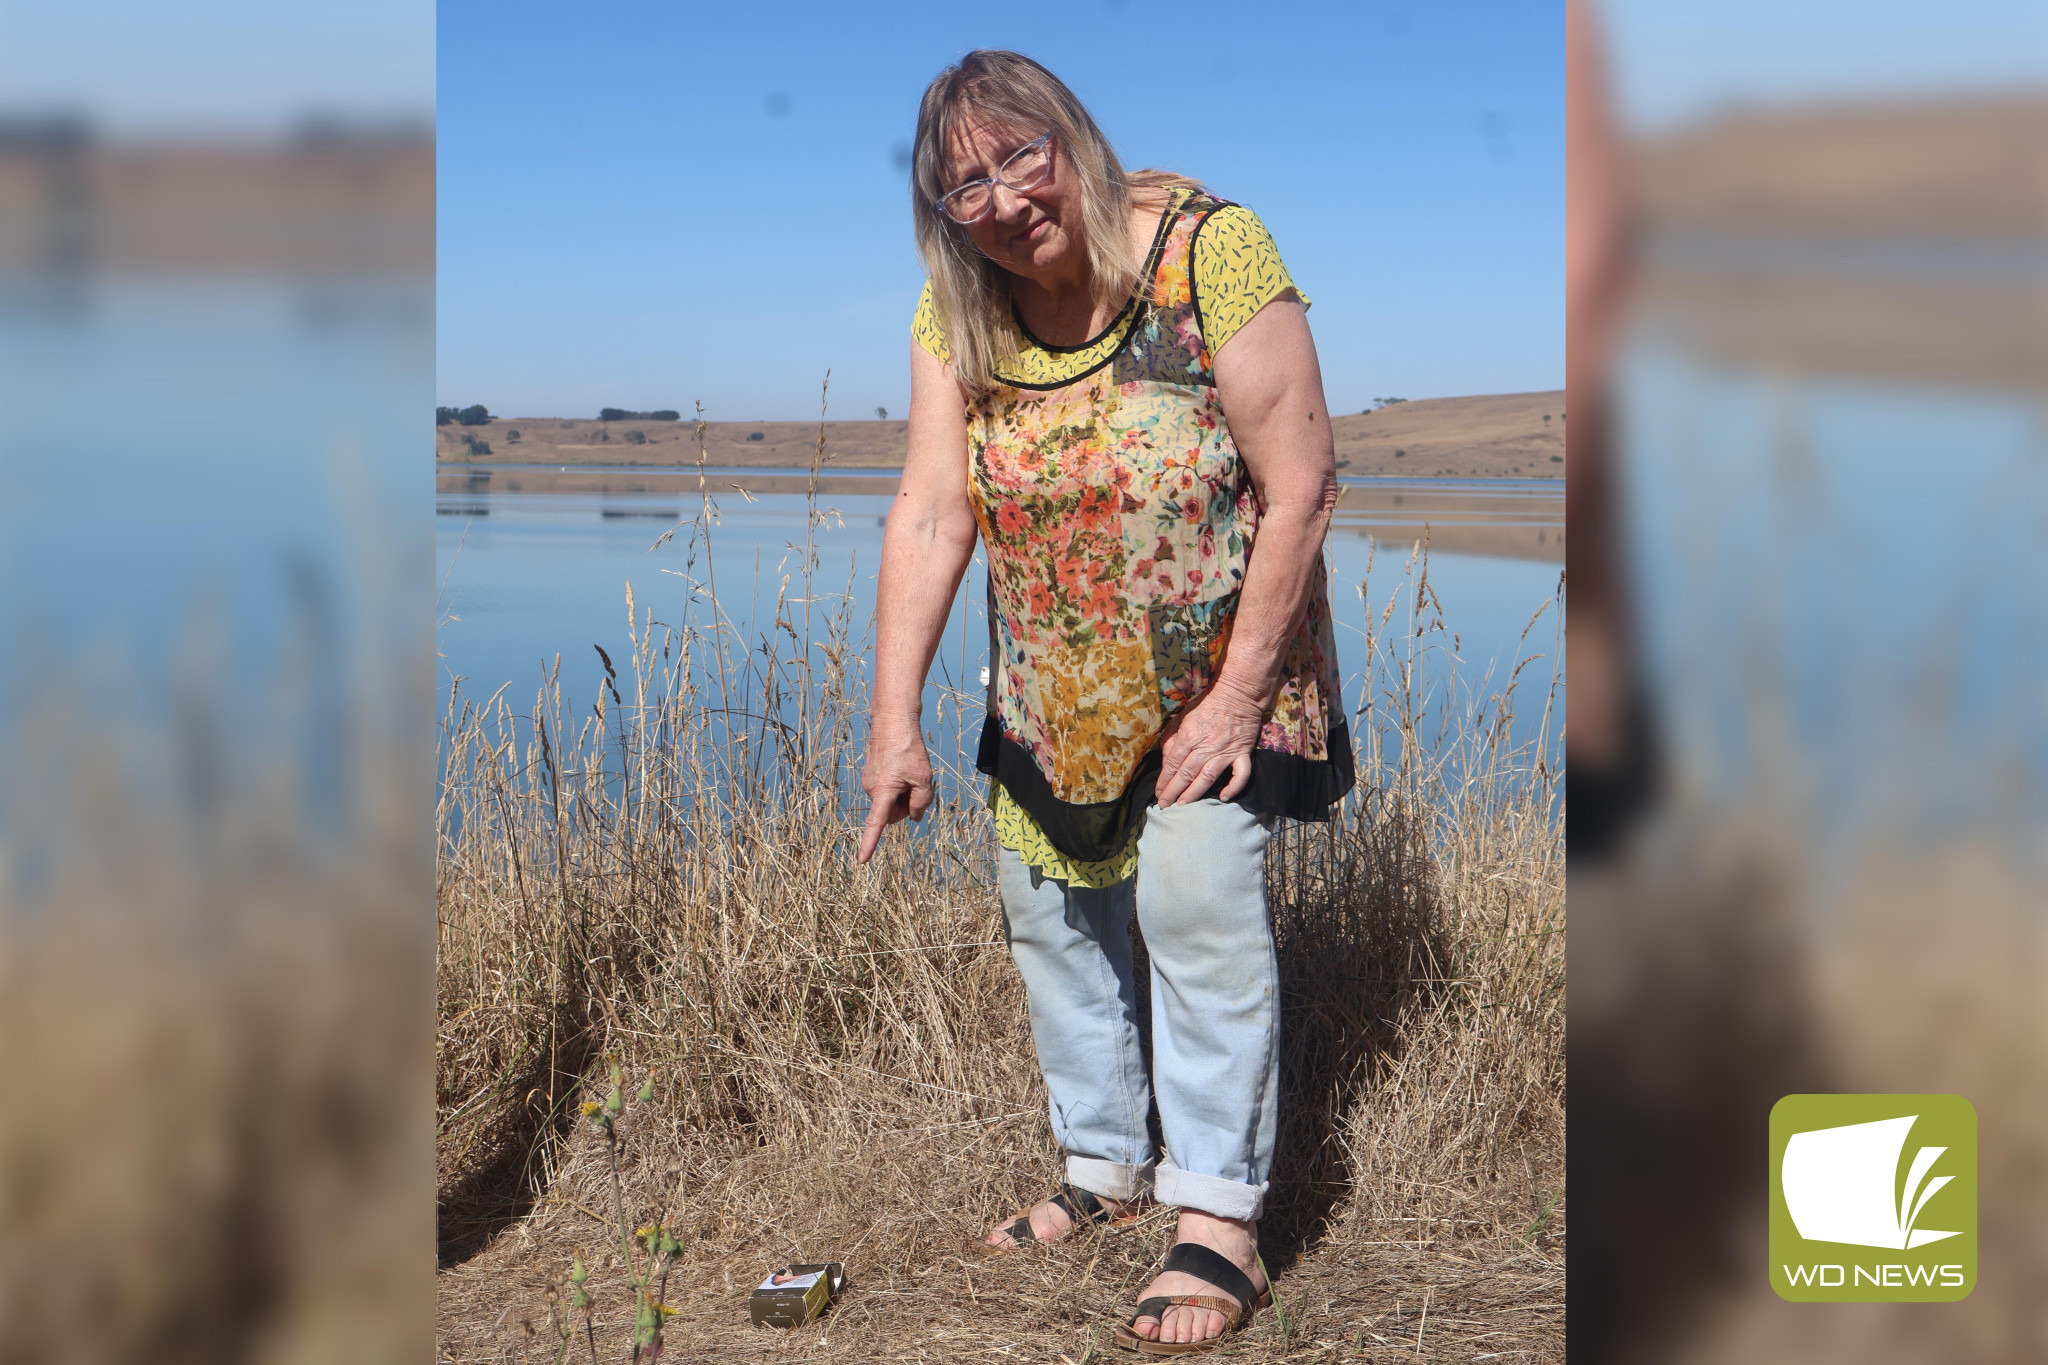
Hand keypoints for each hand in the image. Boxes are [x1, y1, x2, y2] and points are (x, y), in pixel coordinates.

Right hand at [857, 722, 933, 862]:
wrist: (893, 721)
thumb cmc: (908, 748)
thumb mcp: (924, 778)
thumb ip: (921, 803)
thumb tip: (914, 816)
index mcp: (882, 791)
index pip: (876, 823)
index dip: (870, 843)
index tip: (862, 860)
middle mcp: (871, 789)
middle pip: (891, 814)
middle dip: (905, 806)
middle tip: (916, 785)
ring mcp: (869, 782)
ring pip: (890, 802)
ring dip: (902, 794)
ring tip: (909, 772)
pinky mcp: (871, 775)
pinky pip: (887, 790)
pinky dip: (898, 785)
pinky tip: (904, 768)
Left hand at [1154, 683, 1264, 806]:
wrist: (1238, 693)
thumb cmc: (1208, 704)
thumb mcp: (1182, 715)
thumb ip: (1172, 736)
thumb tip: (1166, 759)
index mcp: (1189, 736)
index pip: (1173, 764)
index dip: (1164, 780)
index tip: (1158, 792)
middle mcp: (1205, 746)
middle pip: (1186, 774)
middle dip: (1173, 791)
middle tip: (1164, 805)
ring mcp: (1225, 751)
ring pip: (1207, 778)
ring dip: (1194, 793)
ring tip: (1183, 805)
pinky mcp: (1242, 753)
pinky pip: (1240, 774)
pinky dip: (1234, 788)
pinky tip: (1224, 798)